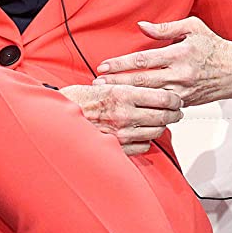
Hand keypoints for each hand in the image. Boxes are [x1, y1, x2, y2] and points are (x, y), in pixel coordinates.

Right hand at [58, 83, 183, 155]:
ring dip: (161, 127)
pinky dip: (146, 140)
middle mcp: (125, 114)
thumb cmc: (76, 100)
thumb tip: (149, 89)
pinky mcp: (116, 147)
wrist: (54, 120)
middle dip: (174, 114)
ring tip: (162, 122)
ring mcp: (121, 133)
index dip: (175, 99)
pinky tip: (143, 134)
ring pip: (156, 131)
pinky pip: (143, 146)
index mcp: (123, 94)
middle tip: (176, 112)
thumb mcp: (104, 85)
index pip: (163, 97)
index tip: (177, 99)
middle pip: (164, 116)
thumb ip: (128, 87)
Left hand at [93, 16, 231, 107]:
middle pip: (142, 81)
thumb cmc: (214, 46)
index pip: (144, 60)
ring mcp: (183, 91)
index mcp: (181, 53)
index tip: (104, 66)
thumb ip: (166, 28)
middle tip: (98, 84)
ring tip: (109, 95)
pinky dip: (145, 105)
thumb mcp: (193, 28)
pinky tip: (130, 105)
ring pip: (149, 95)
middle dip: (118, 83)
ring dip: (128, 95)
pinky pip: (161, 105)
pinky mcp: (185, 102)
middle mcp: (181, 74)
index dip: (122, 64)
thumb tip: (142, 26)